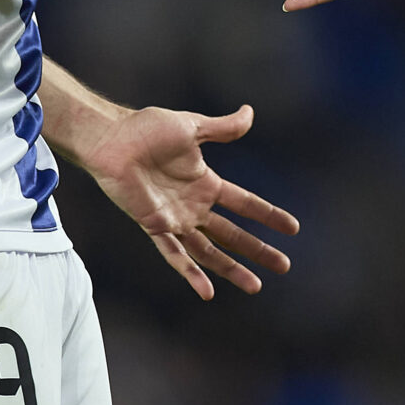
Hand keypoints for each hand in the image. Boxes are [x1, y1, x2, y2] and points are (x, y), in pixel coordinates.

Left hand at [58, 97, 299, 299]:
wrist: (112, 139)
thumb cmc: (147, 129)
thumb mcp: (192, 127)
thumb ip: (222, 127)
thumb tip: (250, 113)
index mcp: (206, 183)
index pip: (245, 204)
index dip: (268, 215)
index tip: (293, 228)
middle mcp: (194, 206)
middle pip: (234, 234)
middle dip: (259, 250)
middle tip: (284, 265)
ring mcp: (175, 220)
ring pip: (210, 252)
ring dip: (233, 269)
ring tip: (256, 286)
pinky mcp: (154, 227)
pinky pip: (175, 255)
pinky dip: (190, 273)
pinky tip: (207, 292)